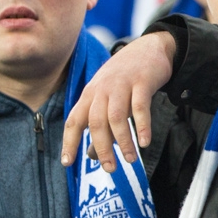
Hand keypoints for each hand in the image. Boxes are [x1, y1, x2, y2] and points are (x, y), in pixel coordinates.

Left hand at [61, 31, 176, 171]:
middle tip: (110, 169)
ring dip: (123, 141)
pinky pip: (140, 107)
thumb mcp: (107, 98)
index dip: (69, 142)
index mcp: (90, 95)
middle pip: (96, 122)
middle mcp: (102, 90)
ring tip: (130, 160)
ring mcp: (122, 85)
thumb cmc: (125, 79)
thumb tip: (90, 156)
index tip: (68, 163)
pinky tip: (144, 142)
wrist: (149, 48)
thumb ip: (99, 126)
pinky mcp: (142, 82)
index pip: (74, 121)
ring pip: (117, 117)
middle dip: (102, 148)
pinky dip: (142, 126)